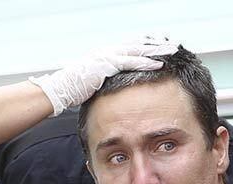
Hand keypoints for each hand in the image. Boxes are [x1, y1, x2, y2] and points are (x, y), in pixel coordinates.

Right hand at [30, 40, 178, 115]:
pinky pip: (130, 62)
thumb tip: (117, 88)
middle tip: (173, 45)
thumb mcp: (94, 82)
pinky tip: (159, 63)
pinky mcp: (106, 64)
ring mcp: (107, 56)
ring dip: (156, 51)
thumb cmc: (74, 89)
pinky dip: (146, 62)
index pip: (131, 47)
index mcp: (105, 54)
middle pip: (137, 45)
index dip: (147, 47)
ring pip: (137, 50)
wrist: (59, 90)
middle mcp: (107, 51)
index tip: (161, 47)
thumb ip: (106, 80)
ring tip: (172, 50)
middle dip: (156, 45)